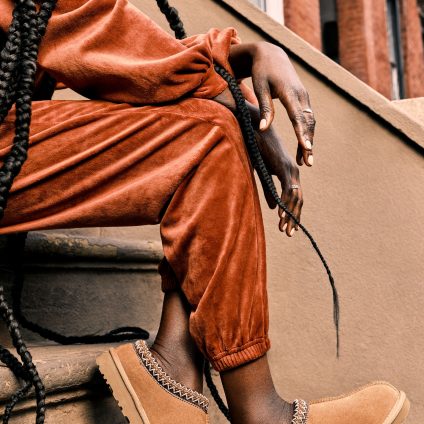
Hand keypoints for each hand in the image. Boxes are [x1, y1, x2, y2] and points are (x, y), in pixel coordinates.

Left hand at [229, 42, 315, 166]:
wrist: (272, 55)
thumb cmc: (262, 72)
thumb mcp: (260, 88)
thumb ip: (264, 109)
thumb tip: (264, 129)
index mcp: (290, 92)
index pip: (298, 116)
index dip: (302, 133)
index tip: (306, 147)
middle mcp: (301, 95)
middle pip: (308, 123)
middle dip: (309, 143)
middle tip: (308, 163)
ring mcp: (305, 97)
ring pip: (310, 123)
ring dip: (309, 141)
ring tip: (305, 161)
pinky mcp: (303, 100)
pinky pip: (308, 120)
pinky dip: (307, 134)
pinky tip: (304, 148)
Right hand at [254, 118, 302, 236]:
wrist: (256, 131)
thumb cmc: (259, 149)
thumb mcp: (264, 175)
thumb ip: (270, 191)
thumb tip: (275, 207)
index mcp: (289, 174)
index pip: (295, 198)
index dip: (293, 213)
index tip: (288, 228)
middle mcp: (294, 172)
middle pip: (298, 200)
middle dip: (294, 218)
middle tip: (289, 233)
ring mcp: (291, 170)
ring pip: (295, 197)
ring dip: (290, 215)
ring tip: (285, 229)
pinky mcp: (285, 168)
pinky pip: (288, 190)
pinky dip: (286, 204)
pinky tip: (282, 216)